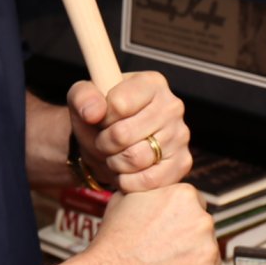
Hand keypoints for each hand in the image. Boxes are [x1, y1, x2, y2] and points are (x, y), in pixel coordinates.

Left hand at [68, 71, 189, 193]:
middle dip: (104, 143)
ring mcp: (180, 135)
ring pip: (136, 159)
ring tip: (115, 155)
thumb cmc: (100, 117)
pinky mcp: (182, 163)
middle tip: (104, 141)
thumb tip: (93, 112)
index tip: (102, 118)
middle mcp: (172, 106)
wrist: (110, 144)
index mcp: (151, 83)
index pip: (119, 104)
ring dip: (115, 162)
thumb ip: (83, 97)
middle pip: (124, 134)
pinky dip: (129, 181)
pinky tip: (126, 171)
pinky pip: (149, 180)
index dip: (102, 117)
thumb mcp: (83, 98)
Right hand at [84, 182, 223, 264]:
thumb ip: (154, 191)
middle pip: (204, 231)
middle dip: (188, 242)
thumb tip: (160, 191)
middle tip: (164, 255)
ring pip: (209, 258)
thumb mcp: (126, 198)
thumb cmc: (113, 244)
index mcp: (184, 195)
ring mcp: (209, 253)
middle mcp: (202, 221)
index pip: (195, 205)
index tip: (168, 233)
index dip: (180, 221)